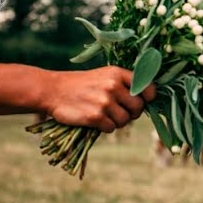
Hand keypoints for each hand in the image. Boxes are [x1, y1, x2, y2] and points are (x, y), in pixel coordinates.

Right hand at [41, 66, 156, 132]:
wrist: (54, 90)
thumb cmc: (83, 84)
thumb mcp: (105, 75)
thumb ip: (124, 84)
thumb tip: (145, 100)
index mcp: (117, 73)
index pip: (147, 86)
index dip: (149, 97)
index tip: (145, 101)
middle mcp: (113, 86)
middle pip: (138, 107)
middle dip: (132, 113)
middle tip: (121, 112)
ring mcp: (104, 102)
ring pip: (125, 120)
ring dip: (117, 122)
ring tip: (105, 116)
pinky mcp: (95, 117)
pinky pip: (111, 129)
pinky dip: (105, 128)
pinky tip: (96, 120)